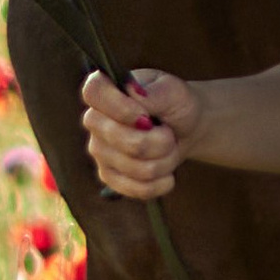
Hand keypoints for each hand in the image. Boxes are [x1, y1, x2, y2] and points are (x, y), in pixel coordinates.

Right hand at [82, 65, 202, 199]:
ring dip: (165, 160)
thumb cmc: (177, 104)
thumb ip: (155, 91)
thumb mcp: (174, 91)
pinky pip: (137, 188)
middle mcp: (95, 120)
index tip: (145, 116)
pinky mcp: (110, 177)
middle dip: (158, 140)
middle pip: (119, 139)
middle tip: (169, 132)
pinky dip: (162, 182)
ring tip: (169, 147)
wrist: (186, 129)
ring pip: (135, 167)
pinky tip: (167, 172)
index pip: (93, 92)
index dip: (119, 107)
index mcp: (106, 90)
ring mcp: (100, 151)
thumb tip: (133, 91)